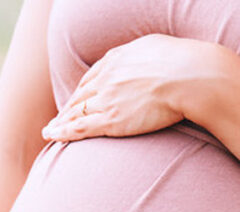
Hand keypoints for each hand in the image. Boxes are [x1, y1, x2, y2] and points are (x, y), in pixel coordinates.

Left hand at [41, 34, 226, 141]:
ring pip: (76, 112)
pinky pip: (79, 127)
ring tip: (50, 131)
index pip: (93, 77)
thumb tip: (144, 59)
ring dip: (60, 122)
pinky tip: (52, 136)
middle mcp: (107, 78)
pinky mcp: (111, 120)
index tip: (78, 98)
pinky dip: (63, 132)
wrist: (189, 76)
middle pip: (81, 95)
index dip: (83, 90)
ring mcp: (107, 99)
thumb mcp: (156, 47)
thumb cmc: (183, 61)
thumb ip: (142, 55)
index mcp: (117, 59)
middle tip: (58, 118)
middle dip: (68, 107)